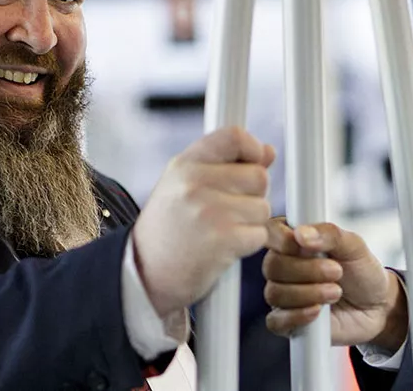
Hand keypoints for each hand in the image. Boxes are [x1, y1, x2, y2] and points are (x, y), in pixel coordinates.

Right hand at [130, 126, 275, 316]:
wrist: (144, 275)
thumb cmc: (168, 229)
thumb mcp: (183, 186)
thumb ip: (224, 165)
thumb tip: (267, 152)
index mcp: (185, 164)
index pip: (234, 136)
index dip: (252, 148)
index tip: (254, 163)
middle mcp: (195, 183)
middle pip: (258, 176)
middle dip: (252, 195)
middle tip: (229, 211)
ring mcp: (209, 211)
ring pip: (262, 208)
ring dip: (251, 223)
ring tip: (221, 231)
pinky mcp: (223, 239)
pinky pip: (260, 234)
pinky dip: (248, 244)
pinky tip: (223, 248)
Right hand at [263, 219, 408, 351]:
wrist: (376, 307)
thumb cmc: (362, 273)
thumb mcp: (355, 247)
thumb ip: (330, 235)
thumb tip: (301, 234)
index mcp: (295, 241)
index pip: (271, 232)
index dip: (282, 239)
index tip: (304, 245)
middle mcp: (284, 267)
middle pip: (272, 266)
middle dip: (306, 270)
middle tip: (336, 272)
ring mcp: (284, 295)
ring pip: (275, 293)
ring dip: (308, 293)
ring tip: (336, 292)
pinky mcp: (287, 322)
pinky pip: (276, 321)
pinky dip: (298, 316)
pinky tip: (318, 312)